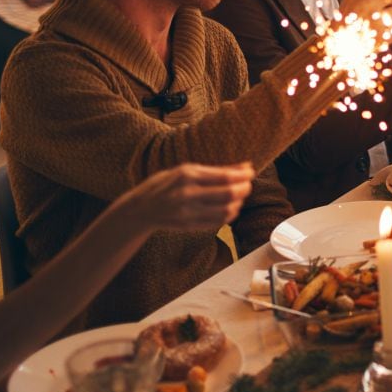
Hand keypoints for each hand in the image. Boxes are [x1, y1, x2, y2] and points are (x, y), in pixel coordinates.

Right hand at [121, 163, 253, 230]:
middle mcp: (187, 194)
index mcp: (186, 175)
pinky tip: (231, 208)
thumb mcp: (185, 170)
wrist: (140, 209)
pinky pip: (217, 222)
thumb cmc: (165, 184)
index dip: (243, 175)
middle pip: (228, 194)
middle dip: (244, 189)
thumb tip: (245, 166)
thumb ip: (215, 170)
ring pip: (225, 210)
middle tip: (248, 185)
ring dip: (238, 203)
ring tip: (239, 197)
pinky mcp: (189, 225)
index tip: (251, 172)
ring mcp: (188, 212)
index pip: (224, 177)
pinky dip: (229, 215)